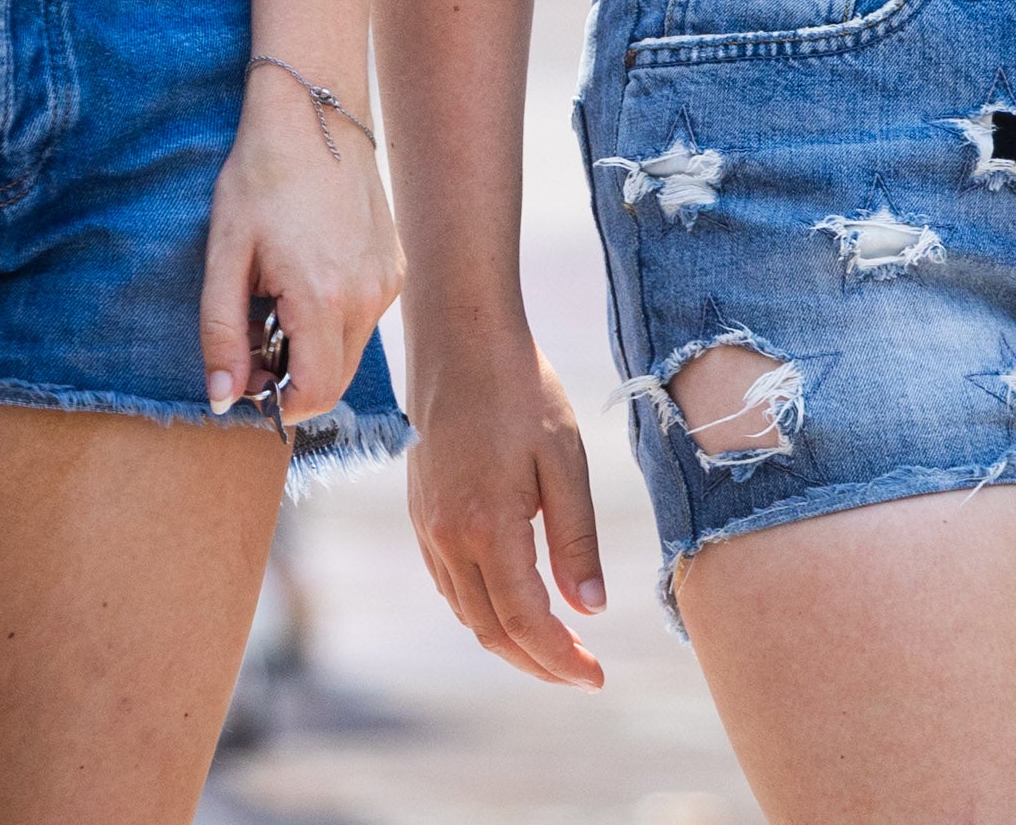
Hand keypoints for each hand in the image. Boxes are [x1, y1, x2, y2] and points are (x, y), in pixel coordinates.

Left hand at [198, 61, 403, 432]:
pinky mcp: (395, 265)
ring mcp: (388, 281)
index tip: (244, 377)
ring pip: (351, 352)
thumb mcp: (225, 255)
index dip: (275, 403)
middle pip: (335, 381)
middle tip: (253, 338)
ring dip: (313, 349)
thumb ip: (222, 334)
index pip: (314, 395)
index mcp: (324, 298)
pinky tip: (307, 275)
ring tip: (277, 298)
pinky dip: (334, 319)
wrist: (313, 115)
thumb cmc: (260, 178)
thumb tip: (222, 399)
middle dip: (292, 378)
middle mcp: (368, 297)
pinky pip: (364, 318)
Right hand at [402, 320, 610, 688]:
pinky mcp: (419, 513)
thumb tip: (588, 609)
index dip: (561, 659)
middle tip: (582, 673)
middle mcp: (446, 537)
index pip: (526, 622)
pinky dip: (481, 609)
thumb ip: (575, 540)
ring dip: (509, 640)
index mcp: (487, 528)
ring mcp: (425, 527)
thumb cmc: (521, 388)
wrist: (459, 337)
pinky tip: (512, 603)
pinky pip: (448, 584)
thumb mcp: (565, 461)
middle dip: (537, 662)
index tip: (596, 677)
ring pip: (466, 612)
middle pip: (491, 630)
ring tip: (554, 647)